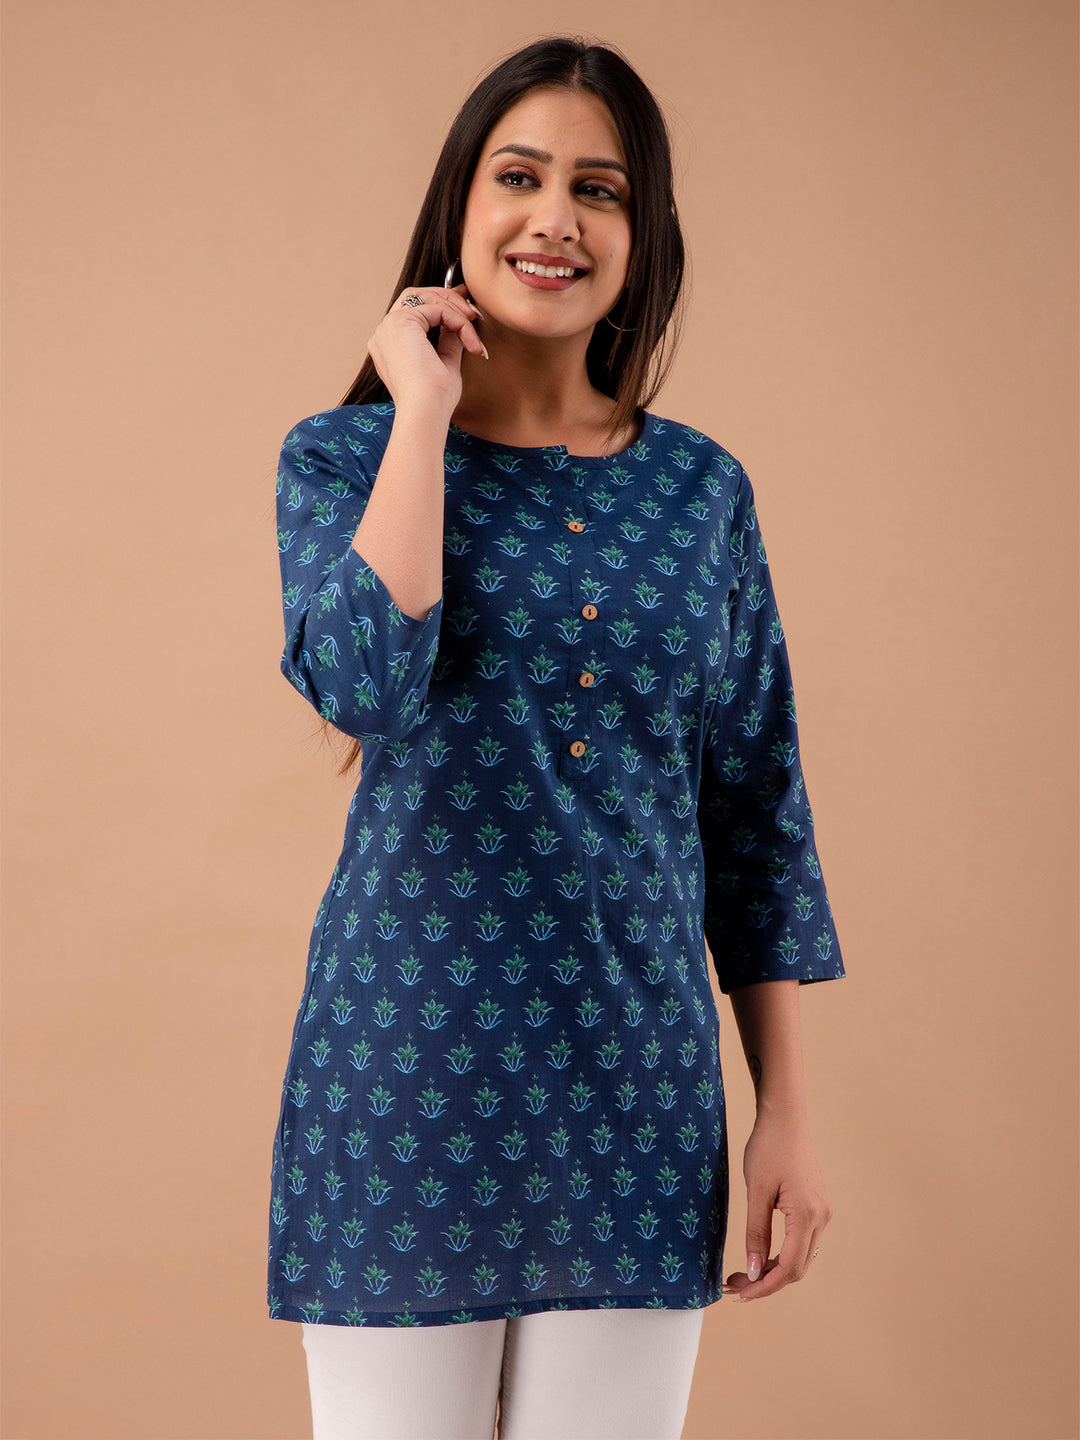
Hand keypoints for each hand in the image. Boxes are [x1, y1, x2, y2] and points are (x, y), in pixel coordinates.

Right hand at [366, 281, 486, 414]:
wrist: (425, 413)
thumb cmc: (434, 401)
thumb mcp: (445, 364)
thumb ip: (448, 341)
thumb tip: (460, 324)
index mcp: (390, 345)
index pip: (414, 310)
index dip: (441, 303)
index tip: (466, 309)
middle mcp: (385, 332)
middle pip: (417, 296)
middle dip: (448, 298)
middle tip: (473, 310)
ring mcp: (389, 326)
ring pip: (427, 297)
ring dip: (456, 309)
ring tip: (475, 325)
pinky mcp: (400, 323)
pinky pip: (437, 309)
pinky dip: (458, 321)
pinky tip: (470, 341)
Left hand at [722, 1110, 832, 1302]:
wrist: (785, 1119)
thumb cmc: (768, 1148)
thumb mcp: (757, 1191)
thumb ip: (756, 1233)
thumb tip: (752, 1271)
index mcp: (807, 1215)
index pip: (788, 1268)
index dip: (764, 1286)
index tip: (739, 1294)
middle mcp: (821, 1218)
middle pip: (797, 1269)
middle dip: (766, 1282)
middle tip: (734, 1287)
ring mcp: (822, 1213)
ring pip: (800, 1258)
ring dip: (773, 1271)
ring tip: (742, 1274)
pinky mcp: (817, 1207)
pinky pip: (802, 1242)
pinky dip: (782, 1255)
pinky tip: (760, 1256)